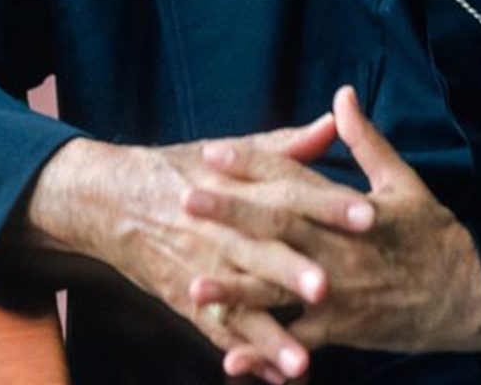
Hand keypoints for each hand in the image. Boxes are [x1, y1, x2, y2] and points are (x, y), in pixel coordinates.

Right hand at [19, 113, 376, 382]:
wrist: (111, 200)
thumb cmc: (181, 172)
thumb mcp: (230, 152)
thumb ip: (287, 146)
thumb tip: (334, 122)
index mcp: (237, 190)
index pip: (290, 194)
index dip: (329, 205)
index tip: (369, 214)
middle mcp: (220, 231)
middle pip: (261, 252)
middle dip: (293, 271)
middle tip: (327, 287)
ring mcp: (201, 270)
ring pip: (240, 304)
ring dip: (269, 334)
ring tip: (302, 359)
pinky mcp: (188, 300)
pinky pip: (220, 332)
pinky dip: (248, 355)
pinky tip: (279, 377)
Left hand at [189, 86, 480, 376]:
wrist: (471, 296)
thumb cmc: (435, 236)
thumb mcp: (403, 182)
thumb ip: (365, 141)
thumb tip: (342, 95)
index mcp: (348, 209)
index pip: (294, 178)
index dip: (253, 163)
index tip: (213, 152)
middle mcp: (338, 248)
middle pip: (277, 226)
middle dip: (230, 213)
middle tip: (185, 200)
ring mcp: (339, 292)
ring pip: (279, 290)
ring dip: (234, 290)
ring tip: (191, 287)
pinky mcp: (343, 329)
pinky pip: (297, 343)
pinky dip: (263, 353)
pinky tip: (228, 359)